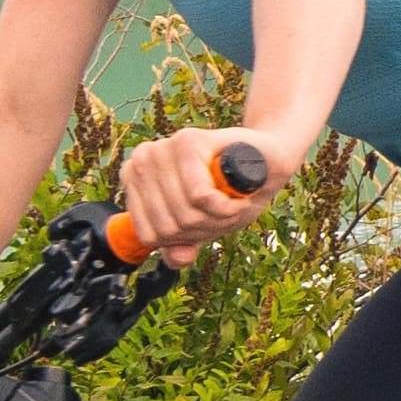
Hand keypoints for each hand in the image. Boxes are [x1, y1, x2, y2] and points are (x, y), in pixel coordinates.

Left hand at [121, 119, 298, 258]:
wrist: (266, 160)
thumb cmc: (229, 192)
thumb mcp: (202, 224)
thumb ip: (182, 243)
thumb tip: (177, 258)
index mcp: (133, 180)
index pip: (149, 235)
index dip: (184, 238)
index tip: (205, 222)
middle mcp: (142, 161)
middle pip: (168, 226)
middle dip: (203, 228)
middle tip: (225, 211)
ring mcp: (163, 148)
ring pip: (184, 214)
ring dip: (218, 219)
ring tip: (231, 202)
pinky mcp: (187, 142)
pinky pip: (198, 197)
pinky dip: (224, 207)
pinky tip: (236, 197)